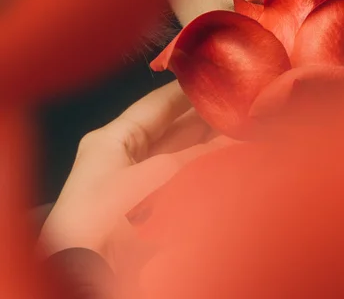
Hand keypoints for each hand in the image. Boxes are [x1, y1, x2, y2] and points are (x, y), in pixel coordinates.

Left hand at [38, 81, 233, 268]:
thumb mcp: (159, 175)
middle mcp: (126, 158)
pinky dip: (208, 169)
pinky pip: (186, 180)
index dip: (187, 89)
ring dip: (211, 143)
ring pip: (183, 154)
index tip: (218, 75)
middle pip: (173, 129)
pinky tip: (234, 157)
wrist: (90, 275)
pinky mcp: (154, 209)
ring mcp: (140, 185)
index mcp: (112, 140)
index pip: (155, 105)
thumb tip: (242, 138)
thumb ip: (203, 155)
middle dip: (207, 118)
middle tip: (242, 103)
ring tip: (245, 126)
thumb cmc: (112, 214)